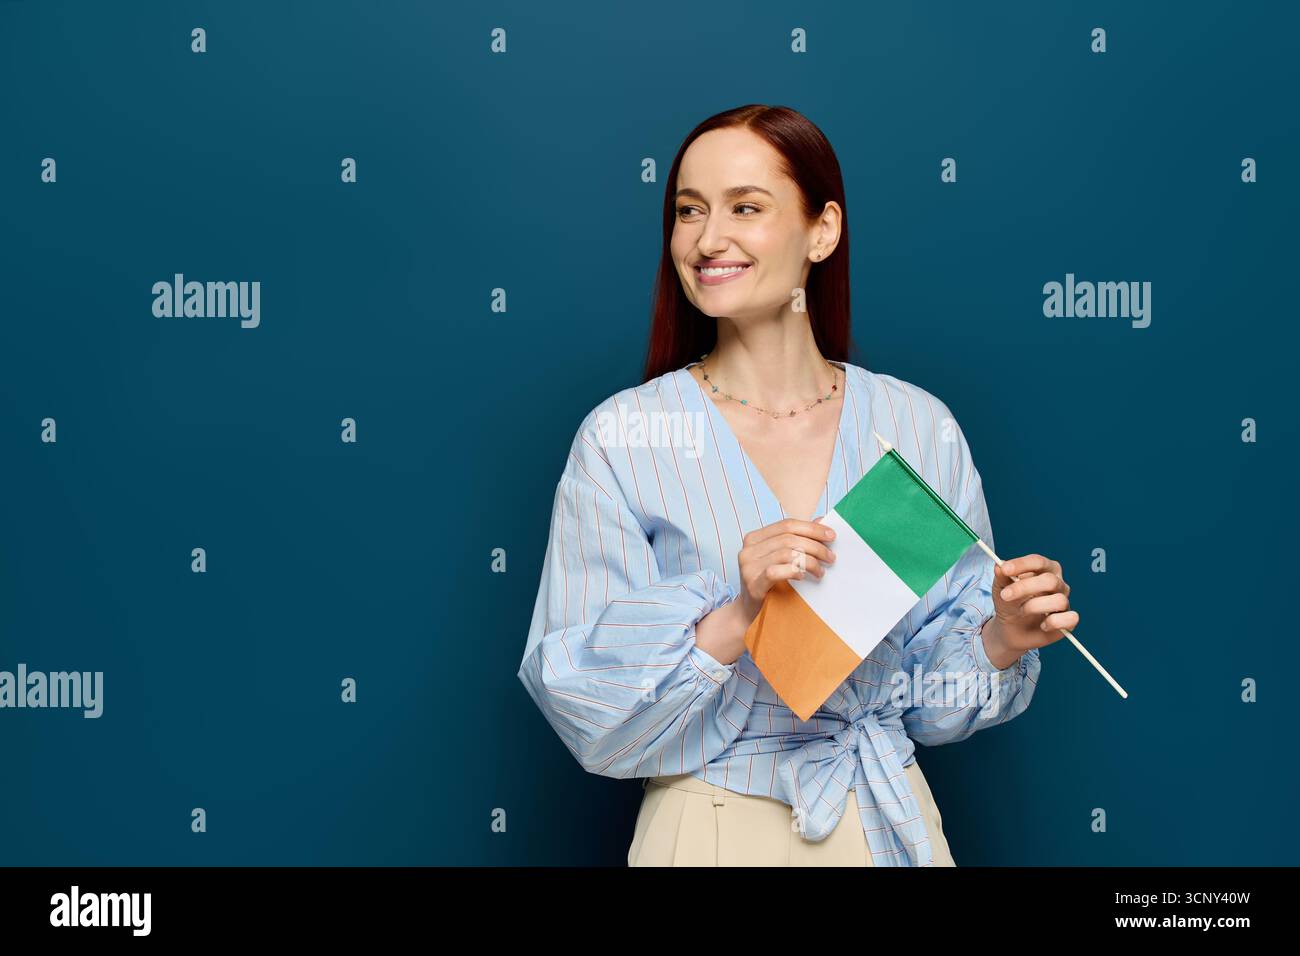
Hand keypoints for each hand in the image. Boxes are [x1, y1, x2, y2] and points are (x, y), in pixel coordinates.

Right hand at [694, 517, 837, 665]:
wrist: (749, 614)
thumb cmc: (769, 585)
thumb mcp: (781, 559)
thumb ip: (798, 539)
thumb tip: (822, 521)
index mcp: (754, 538)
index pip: (787, 525)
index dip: (811, 528)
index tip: (831, 536)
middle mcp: (748, 549)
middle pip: (788, 538)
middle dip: (815, 546)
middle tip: (831, 557)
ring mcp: (748, 566)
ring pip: (785, 553)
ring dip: (809, 561)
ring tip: (820, 572)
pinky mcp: (752, 584)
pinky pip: (775, 571)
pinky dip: (793, 571)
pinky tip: (803, 577)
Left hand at [982, 553, 1076, 667]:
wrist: (1012, 628)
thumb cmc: (1010, 602)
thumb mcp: (1001, 589)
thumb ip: (1001, 577)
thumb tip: (999, 566)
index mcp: (1044, 569)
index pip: (1038, 561)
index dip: (1022, 564)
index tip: (1005, 569)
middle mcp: (1058, 583)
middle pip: (1050, 580)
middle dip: (1025, 588)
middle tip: (1005, 595)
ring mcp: (1065, 601)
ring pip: (1059, 601)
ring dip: (1035, 607)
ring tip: (1022, 611)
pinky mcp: (1069, 620)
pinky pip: (1071, 618)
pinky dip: (1054, 622)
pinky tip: (1043, 625)